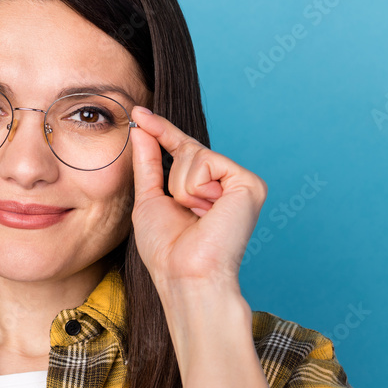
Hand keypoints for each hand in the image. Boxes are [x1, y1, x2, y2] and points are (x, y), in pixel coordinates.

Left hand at [128, 106, 267, 292]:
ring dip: (181, 188)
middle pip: (187, 148)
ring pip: (193, 154)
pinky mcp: (249, 183)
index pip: (183, 150)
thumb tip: (141, 128)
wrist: (184, 275)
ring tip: (196, 216)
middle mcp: (228, 183)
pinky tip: (207, 211)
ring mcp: (241, 182)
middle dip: (172, 178)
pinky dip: (194, 188)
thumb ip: (148, 162)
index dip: (161, 130)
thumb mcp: (150, 198)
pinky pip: (205, 161)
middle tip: (184, 214)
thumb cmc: (167, 249)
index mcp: (208, 188)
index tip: (138, 112)